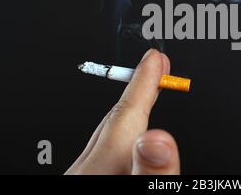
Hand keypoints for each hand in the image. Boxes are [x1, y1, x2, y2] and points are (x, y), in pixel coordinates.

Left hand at [65, 49, 179, 174]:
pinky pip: (103, 151)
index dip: (144, 84)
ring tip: (146, 93)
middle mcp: (84, 172)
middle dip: (139, 90)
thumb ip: (151, 172)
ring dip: (130, 112)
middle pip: (114, 121)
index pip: (125, 117)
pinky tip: (131, 137)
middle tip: (156, 66)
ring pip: (106, 135)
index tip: (155, 58)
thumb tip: (158, 139)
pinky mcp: (85, 180)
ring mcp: (82, 177)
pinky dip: (121, 135)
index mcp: (99, 171)